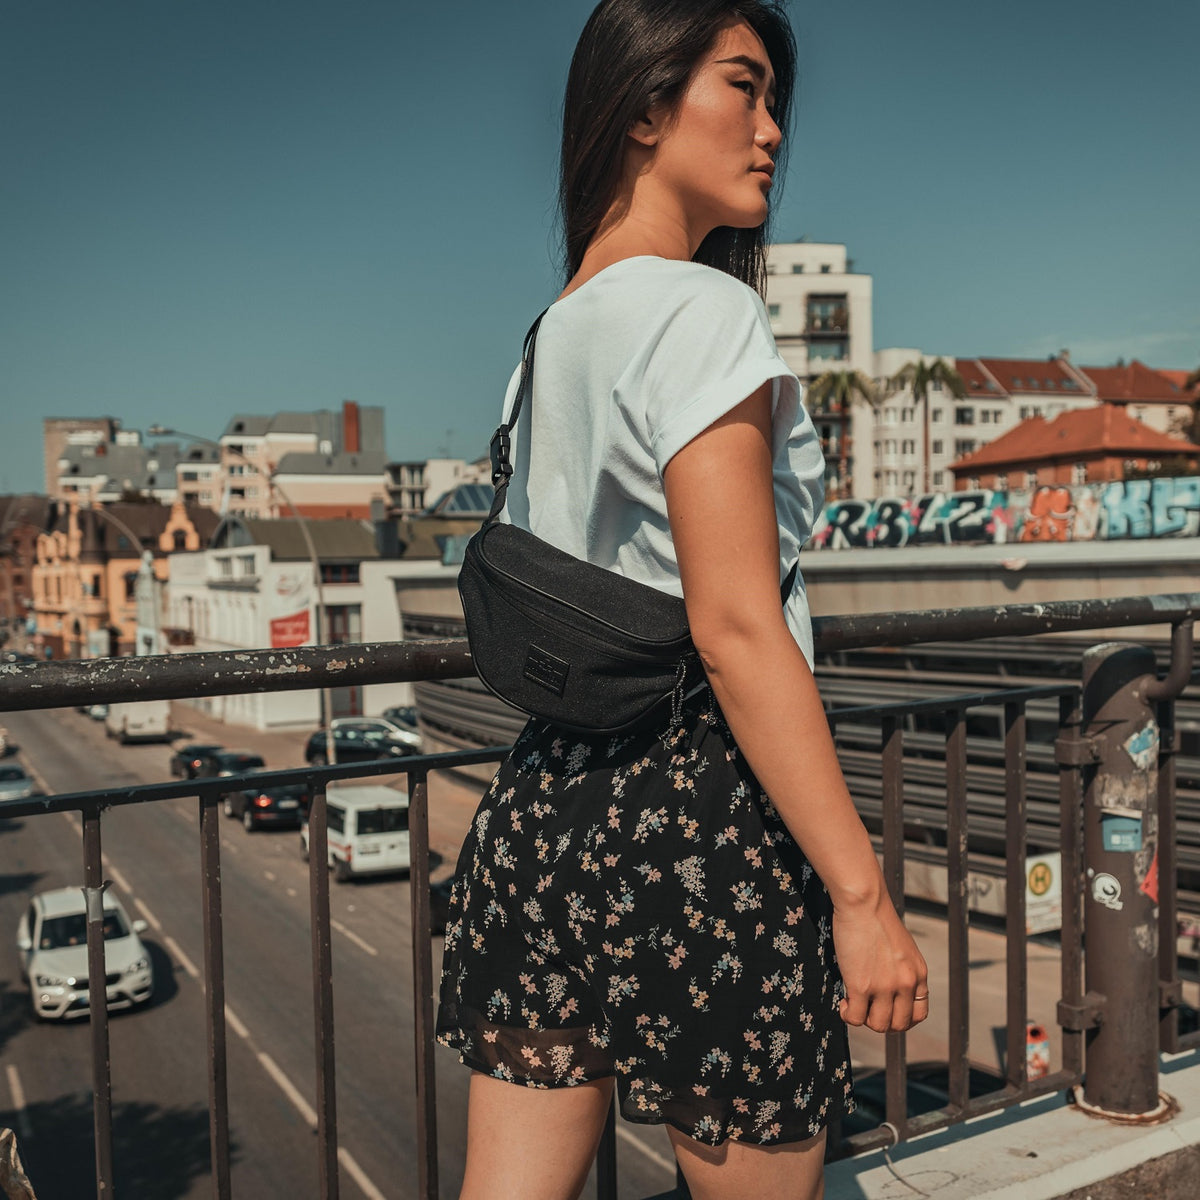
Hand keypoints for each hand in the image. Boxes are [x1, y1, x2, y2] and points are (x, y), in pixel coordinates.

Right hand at [833, 893, 928, 1032]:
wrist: (864, 902)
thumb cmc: (876, 918)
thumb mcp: (902, 948)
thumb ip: (902, 970)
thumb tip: (889, 988)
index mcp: (919, 974)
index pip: (919, 1014)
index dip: (901, 1018)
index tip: (885, 1009)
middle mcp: (906, 984)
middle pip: (899, 1025)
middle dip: (881, 1020)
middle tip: (866, 1005)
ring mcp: (885, 987)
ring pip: (878, 1025)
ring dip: (864, 1018)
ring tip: (853, 1002)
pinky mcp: (862, 986)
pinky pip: (855, 1018)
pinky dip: (848, 1014)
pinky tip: (844, 1000)